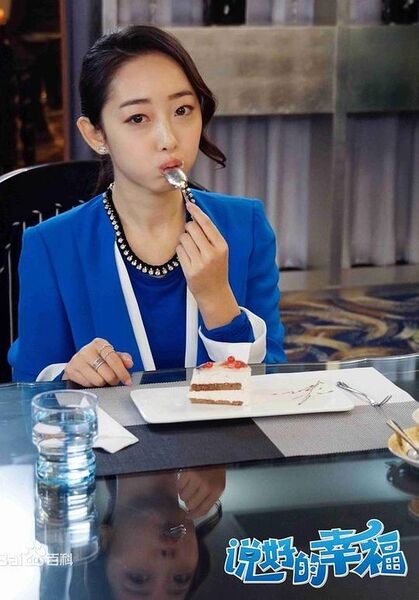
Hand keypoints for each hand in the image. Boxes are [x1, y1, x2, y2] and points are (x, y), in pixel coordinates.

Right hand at [62, 337, 132, 386]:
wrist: (77, 361)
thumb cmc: (97, 358)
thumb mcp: (110, 355)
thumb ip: (122, 358)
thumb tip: (129, 363)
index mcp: (99, 344)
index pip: (114, 359)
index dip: (122, 372)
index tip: (127, 381)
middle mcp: (87, 350)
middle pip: (108, 373)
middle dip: (114, 380)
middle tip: (113, 379)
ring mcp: (77, 360)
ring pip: (98, 381)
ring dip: (103, 383)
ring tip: (102, 378)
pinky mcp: (70, 370)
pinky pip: (88, 385)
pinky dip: (93, 385)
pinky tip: (92, 379)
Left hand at [177, 202, 239, 327]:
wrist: (215, 293)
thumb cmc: (216, 269)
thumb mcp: (220, 252)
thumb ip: (210, 235)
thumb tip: (195, 215)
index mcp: (222, 246)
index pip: (206, 223)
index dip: (196, 211)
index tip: (188, 203)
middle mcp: (212, 253)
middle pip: (192, 228)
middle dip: (189, 229)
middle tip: (192, 237)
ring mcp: (200, 262)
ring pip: (183, 238)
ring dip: (184, 242)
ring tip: (192, 251)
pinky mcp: (189, 270)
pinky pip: (179, 250)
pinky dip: (181, 252)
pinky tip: (187, 259)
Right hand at [177, 466, 225, 518]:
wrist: (212, 449)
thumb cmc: (215, 466)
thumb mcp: (218, 483)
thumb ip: (210, 497)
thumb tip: (195, 512)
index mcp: (217, 490)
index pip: (203, 510)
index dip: (194, 514)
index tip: (189, 515)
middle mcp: (208, 486)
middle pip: (191, 505)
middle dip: (188, 501)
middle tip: (190, 493)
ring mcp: (198, 480)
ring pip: (183, 496)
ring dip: (183, 492)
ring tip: (189, 483)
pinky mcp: (188, 473)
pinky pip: (179, 486)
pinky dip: (180, 483)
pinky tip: (186, 477)